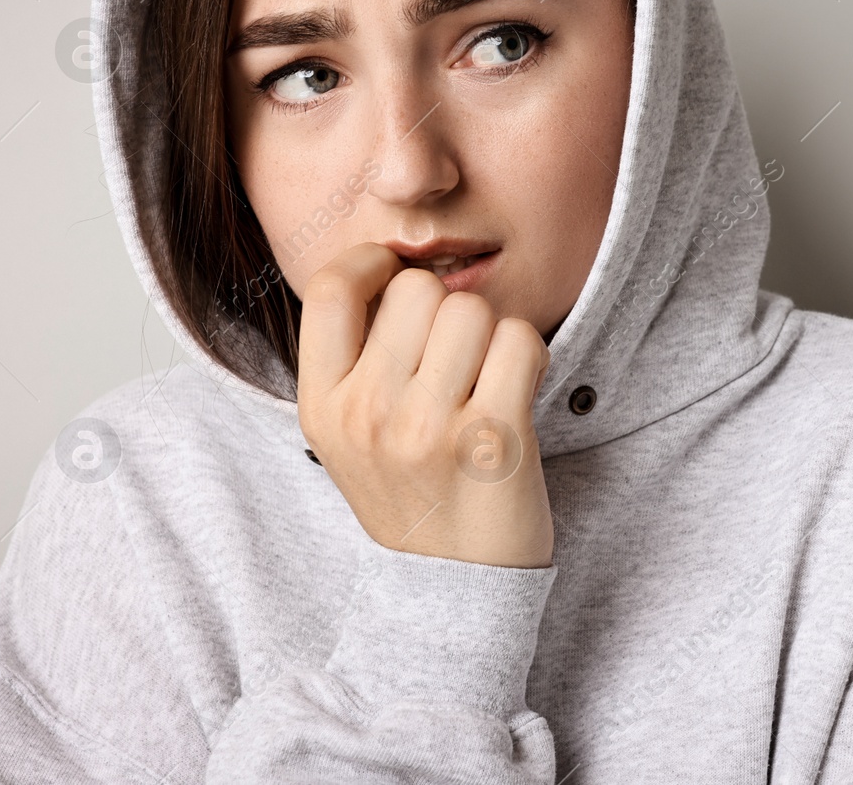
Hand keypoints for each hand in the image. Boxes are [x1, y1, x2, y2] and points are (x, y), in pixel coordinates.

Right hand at [296, 242, 553, 567]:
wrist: (455, 588)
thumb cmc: (414, 494)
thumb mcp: (351, 434)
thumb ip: (359, 355)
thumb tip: (396, 265)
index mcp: (322, 406)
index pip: (328, 288)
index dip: (371, 263)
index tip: (396, 282)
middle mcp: (367, 414)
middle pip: (417, 290)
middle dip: (447, 310)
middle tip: (456, 359)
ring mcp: (429, 427)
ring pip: (472, 310)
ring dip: (492, 335)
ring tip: (487, 381)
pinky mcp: (495, 438)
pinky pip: (521, 340)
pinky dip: (531, 356)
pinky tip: (519, 389)